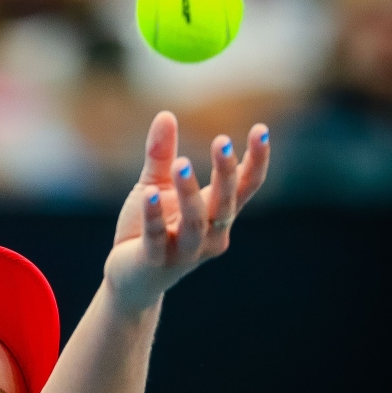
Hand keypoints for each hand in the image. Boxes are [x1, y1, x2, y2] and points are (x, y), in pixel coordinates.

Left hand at [104, 111, 269, 311]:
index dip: (256, 161)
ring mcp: (185, 252)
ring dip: (190, 193)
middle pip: (225, 204)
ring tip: (182, 162)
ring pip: (196, 222)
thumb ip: (162, 155)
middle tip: (221, 141)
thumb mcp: (154, 185)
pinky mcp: (156, 261)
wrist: (129, 278)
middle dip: (226, 173)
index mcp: (216, 215)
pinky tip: (148, 194)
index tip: (261, 130)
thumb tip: (166, 113)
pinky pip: (157, 237)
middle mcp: (209, 235)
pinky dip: (154, 216)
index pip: (244, 187)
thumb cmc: (148, 229)